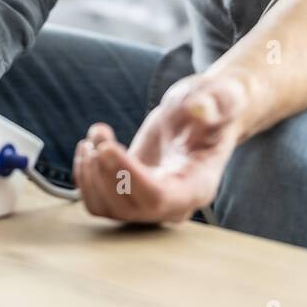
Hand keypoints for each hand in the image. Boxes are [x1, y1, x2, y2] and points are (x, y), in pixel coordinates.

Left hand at [73, 70, 250, 223]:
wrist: (205, 112)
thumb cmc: (216, 105)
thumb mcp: (222, 96)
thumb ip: (216, 102)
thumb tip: (199, 109)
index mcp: (198, 184)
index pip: (159, 198)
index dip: (128, 177)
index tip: (108, 147)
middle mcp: (174, 202)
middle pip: (129, 208)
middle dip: (104, 172)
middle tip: (100, 134)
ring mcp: (150, 200)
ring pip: (108, 209)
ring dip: (90, 174)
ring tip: (95, 135)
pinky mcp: (130, 191)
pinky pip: (99, 202)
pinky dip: (84, 178)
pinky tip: (89, 147)